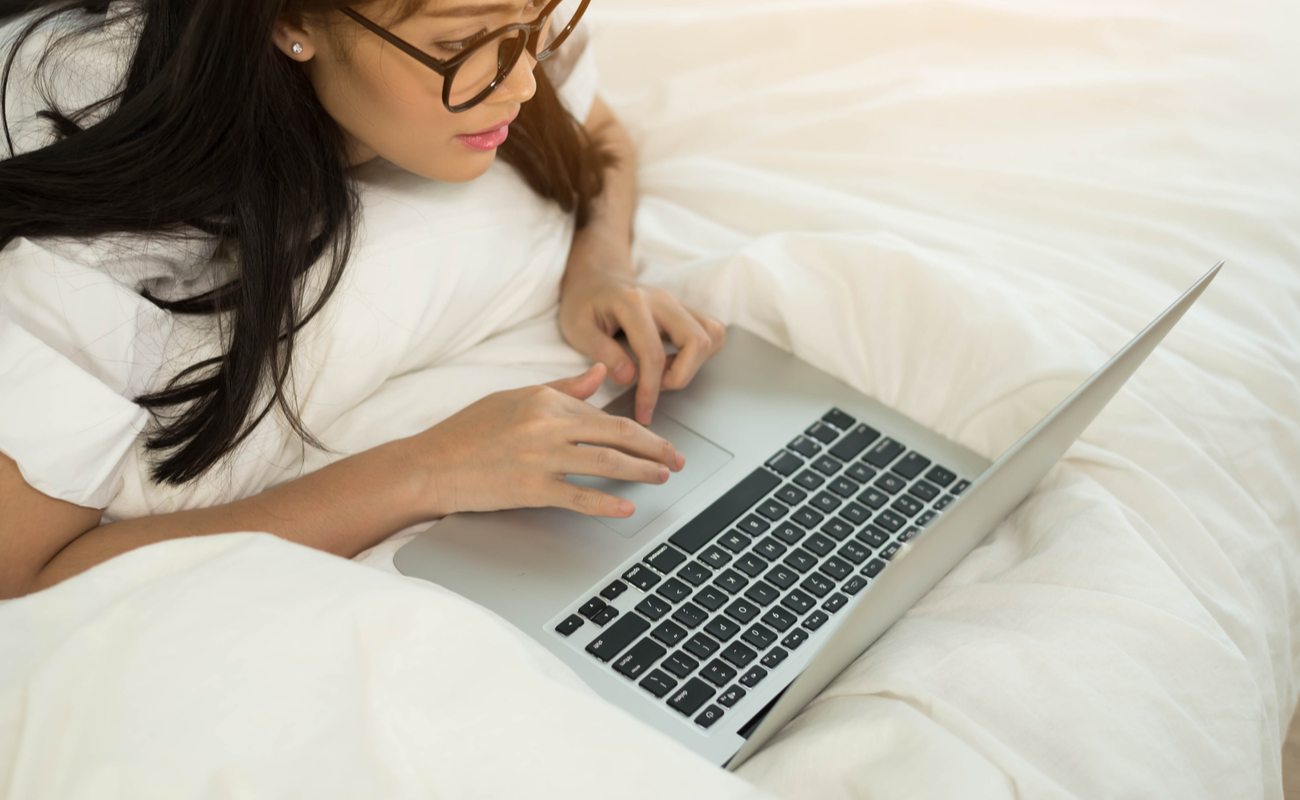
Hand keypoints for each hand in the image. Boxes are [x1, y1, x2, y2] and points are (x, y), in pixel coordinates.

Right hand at [410, 363, 685, 517]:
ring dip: (641, 471)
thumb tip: (601, 374)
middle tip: (677, 459)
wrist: (432, 465)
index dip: (639, 429)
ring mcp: (541, 458)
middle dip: (654, 447)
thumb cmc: (469, 431)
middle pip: (616, 434)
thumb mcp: (516, 397)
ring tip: (662, 477)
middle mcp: (548, 426)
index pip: (605, 413)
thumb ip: (563, 389)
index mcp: (546, 400)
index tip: (658, 440)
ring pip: (605, 463)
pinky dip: (606, 502)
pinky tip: (626, 507)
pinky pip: (578, 496)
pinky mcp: (531, 488)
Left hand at [558, 269, 726, 426]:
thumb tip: (628, 378)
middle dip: (681, 376)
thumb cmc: (584, 304)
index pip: (653, 354)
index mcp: (633, 303)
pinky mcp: (685, 309)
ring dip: (695, 363)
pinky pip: (712, 330)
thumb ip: (602, 352)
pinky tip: (676, 361)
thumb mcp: (578, 329)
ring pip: (712, 334)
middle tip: (656, 386)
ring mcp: (678, 302)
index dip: (650, 389)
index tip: (643, 412)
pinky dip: (701, 353)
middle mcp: (662, 300)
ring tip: (665, 373)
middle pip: (697, 341)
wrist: (596, 278)